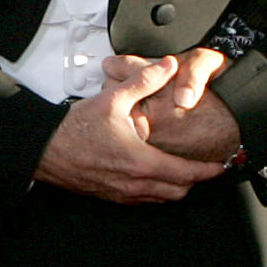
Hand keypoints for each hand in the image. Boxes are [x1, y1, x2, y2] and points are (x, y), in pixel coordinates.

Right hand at [33, 56, 226, 203]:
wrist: (44, 149)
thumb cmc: (74, 129)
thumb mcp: (113, 99)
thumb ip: (145, 81)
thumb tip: (168, 66)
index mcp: (141, 162)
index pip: (187, 174)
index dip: (209, 170)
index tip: (222, 164)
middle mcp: (135, 184)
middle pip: (179, 192)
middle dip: (195, 180)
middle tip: (205, 166)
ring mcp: (123, 194)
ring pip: (162, 198)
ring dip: (176, 186)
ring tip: (183, 170)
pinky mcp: (111, 196)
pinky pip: (144, 200)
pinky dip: (156, 190)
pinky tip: (154, 174)